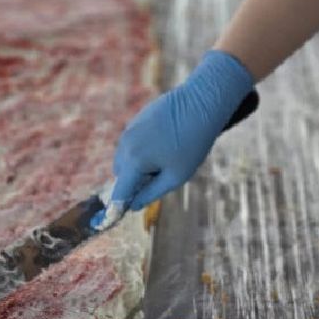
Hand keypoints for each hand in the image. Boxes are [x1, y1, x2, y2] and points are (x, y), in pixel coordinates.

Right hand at [104, 50, 256, 214]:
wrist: (202, 101)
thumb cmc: (193, 142)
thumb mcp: (176, 176)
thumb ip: (151, 194)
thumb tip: (133, 206)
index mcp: (134, 160)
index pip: (119, 191)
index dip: (118, 206)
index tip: (116, 217)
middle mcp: (126, 144)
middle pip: (122, 174)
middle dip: (135, 180)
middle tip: (162, 175)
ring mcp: (130, 128)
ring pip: (127, 156)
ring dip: (139, 163)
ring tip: (168, 155)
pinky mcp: (137, 118)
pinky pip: (133, 141)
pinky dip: (143, 148)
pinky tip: (167, 141)